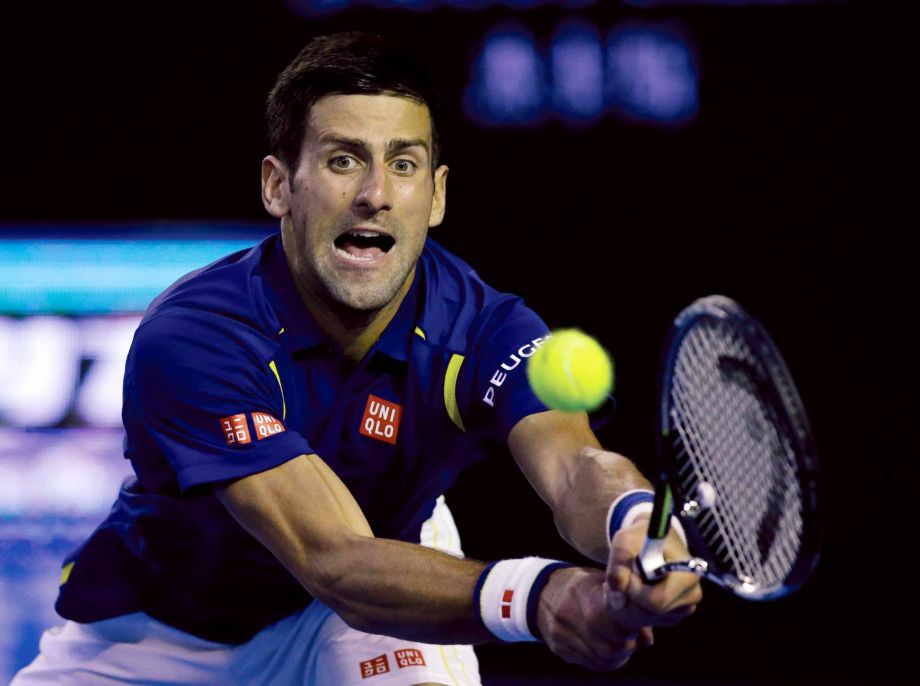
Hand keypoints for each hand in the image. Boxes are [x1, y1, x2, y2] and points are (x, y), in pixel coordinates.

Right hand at [536, 566, 651, 670]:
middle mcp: (565, 613)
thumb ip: (627, 606)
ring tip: (623, 643)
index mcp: (578, 590)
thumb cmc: (583, 584)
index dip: (627, 627)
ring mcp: (560, 634)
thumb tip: (646, 640)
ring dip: (618, 656)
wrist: (543, 591)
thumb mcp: (603, 583)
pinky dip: (606, 660)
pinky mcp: (559, 648)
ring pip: (601, 660)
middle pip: (607, 647)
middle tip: (631, 637)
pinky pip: (590, 663)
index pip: (608, 621)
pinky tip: (610, 649)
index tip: (634, 623)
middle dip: (626, 645)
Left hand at [605, 518, 702, 632]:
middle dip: (623, 601)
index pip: (655, 601)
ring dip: (623, 605)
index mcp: (687, 575)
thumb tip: (618, 599)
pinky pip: (645, 622)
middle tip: (612, 582)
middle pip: (648, 615)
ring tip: (622, 582)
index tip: (623, 574)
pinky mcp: (673, 615)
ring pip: (643, 621)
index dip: (631, 591)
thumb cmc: (640, 537)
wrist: (652, 540)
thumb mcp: (625, 540)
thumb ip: (619, 562)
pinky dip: (629, 610)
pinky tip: (630, 591)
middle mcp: (691, 596)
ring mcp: (683, 608)